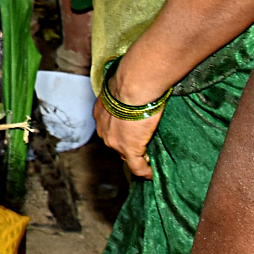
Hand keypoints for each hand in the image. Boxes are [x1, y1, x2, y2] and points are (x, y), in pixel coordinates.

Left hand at [96, 62, 168, 178]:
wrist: (133, 85)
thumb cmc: (132, 79)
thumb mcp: (123, 86)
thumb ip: (126, 93)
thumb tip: (138, 87)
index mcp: (102, 113)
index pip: (110, 128)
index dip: (121, 131)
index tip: (132, 132)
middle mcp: (104, 129)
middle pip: (116, 143)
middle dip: (127, 144)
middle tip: (143, 145)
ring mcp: (115, 141)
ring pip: (126, 154)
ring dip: (137, 156)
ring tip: (149, 158)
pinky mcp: (129, 148)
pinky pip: (137, 166)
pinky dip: (144, 171)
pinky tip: (151, 173)